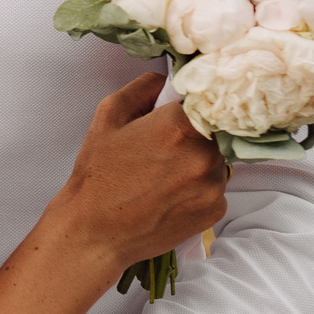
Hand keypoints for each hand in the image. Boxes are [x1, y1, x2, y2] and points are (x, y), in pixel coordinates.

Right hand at [50, 73, 228, 271]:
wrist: (95, 233)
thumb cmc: (97, 175)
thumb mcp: (108, 116)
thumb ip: (143, 88)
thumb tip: (168, 80)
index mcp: (179, 126)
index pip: (208, 98)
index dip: (197, 103)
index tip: (186, 109)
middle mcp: (204, 155)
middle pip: (216, 129)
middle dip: (197, 133)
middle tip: (167, 147)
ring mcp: (214, 185)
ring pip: (219, 159)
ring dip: (200, 161)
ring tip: (166, 174)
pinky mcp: (216, 210)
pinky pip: (217, 187)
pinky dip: (200, 187)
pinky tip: (171, 194)